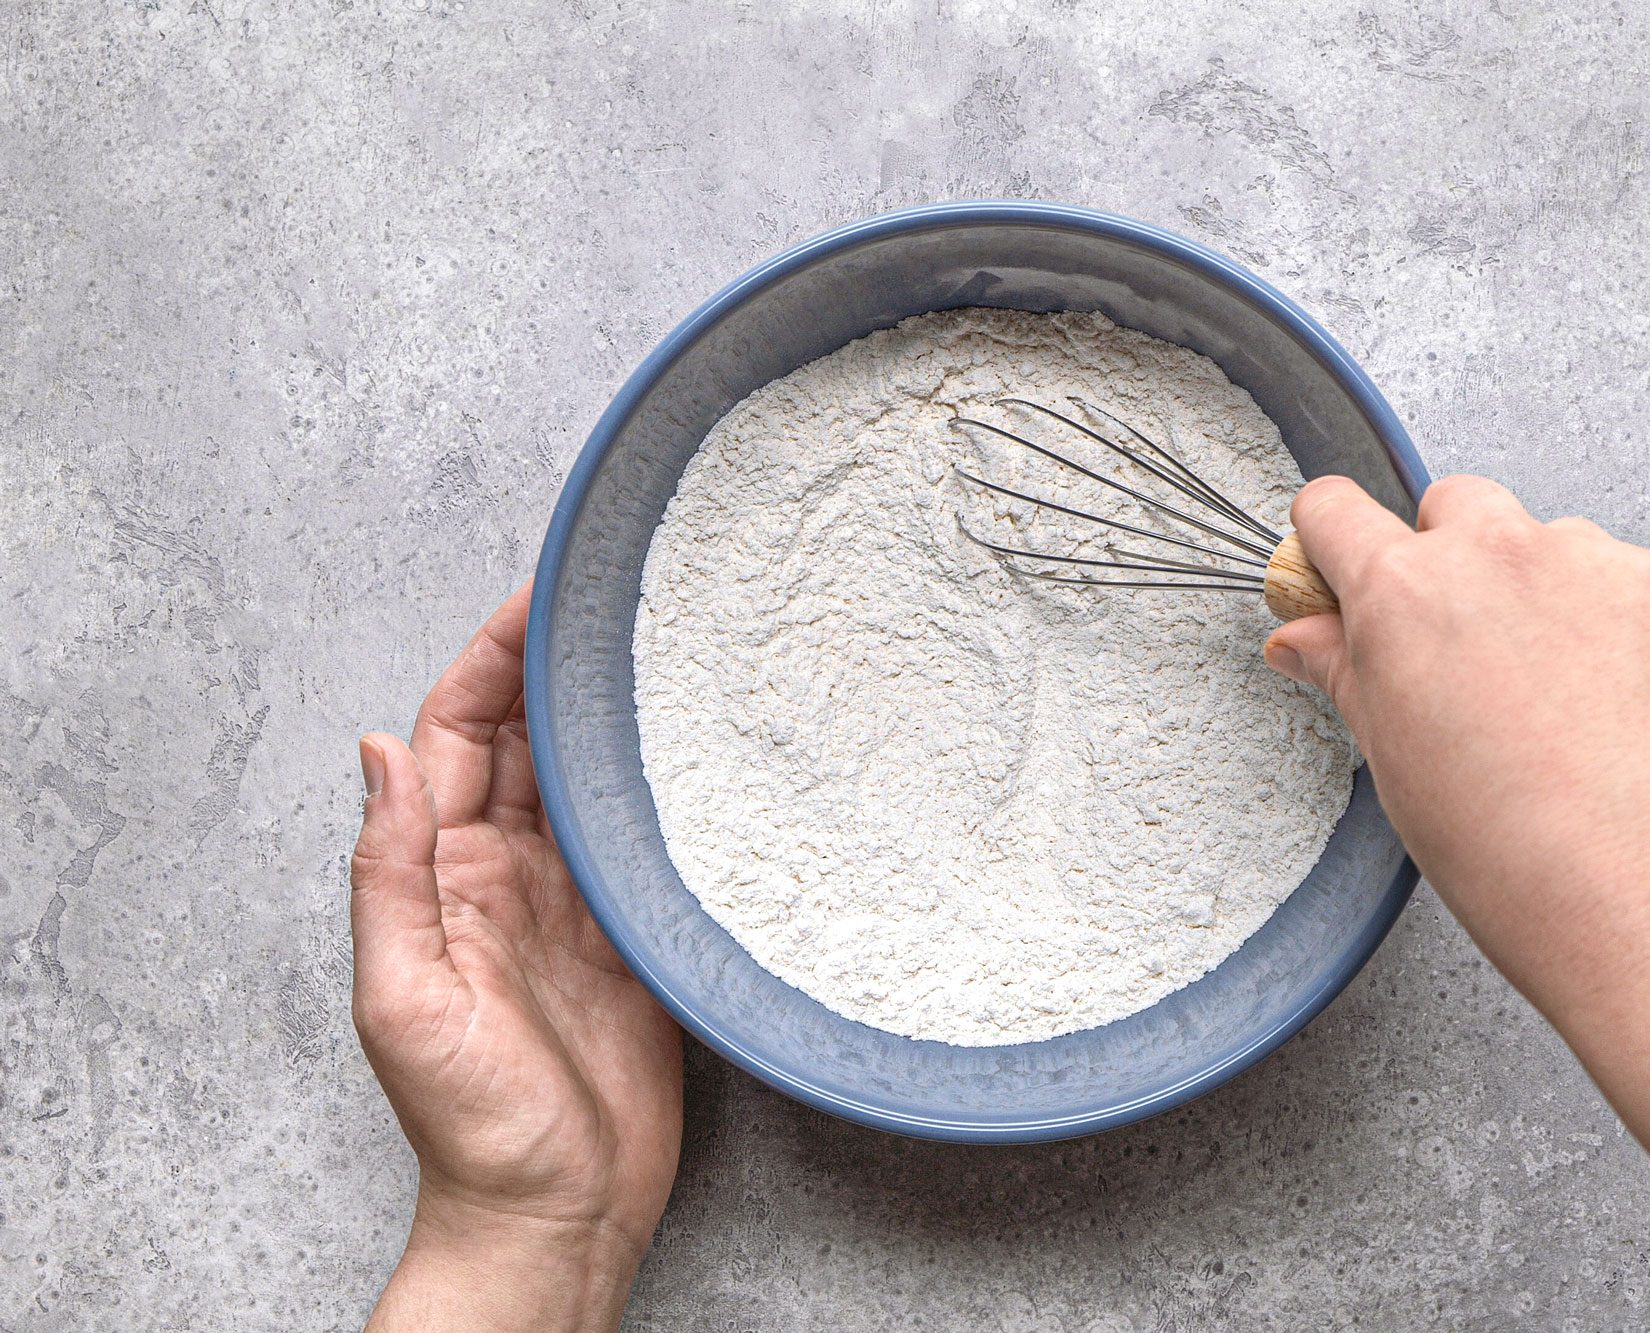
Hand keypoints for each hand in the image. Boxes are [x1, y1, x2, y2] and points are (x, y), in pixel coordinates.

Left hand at [350, 584, 682, 1332]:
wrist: (556, 1216)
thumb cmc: (473, 1129)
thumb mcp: (404, 1000)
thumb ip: (389, 876)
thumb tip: (375, 750)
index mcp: (444, 877)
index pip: (458, 734)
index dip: (491, 659)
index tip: (535, 595)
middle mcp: (507, 876)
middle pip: (527, 740)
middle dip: (557, 662)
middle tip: (610, 594)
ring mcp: (575, 904)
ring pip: (588, 780)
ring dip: (610, 713)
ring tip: (655, 646)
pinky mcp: (635, 938)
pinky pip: (645, 841)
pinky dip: (661, 788)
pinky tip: (694, 752)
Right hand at [1262, 474, 1649, 1018]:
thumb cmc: (1514, 858)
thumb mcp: (1395, 763)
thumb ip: (1345, 672)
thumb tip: (1301, 637)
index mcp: (1406, 593)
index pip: (1336, 508)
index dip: (1335, 543)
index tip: (1347, 572)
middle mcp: (1500, 553)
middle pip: (1455, 507)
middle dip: (1454, 562)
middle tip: (1472, 656)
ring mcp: (1602, 560)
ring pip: (1557, 547)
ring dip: (1552, 598)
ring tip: (1570, 706)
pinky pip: (1644, 583)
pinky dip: (1637, 630)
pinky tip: (1636, 710)